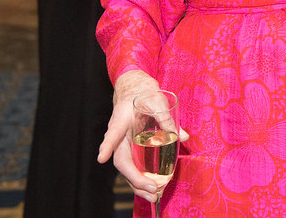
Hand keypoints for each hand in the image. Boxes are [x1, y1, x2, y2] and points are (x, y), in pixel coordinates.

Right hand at [97, 70, 189, 202]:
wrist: (134, 89)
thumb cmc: (143, 93)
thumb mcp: (157, 101)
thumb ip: (168, 118)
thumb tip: (183, 137)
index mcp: (121, 120)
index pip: (112, 133)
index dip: (107, 146)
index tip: (102, 158)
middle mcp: (118, 135)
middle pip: (121, 160)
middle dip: (134, 178)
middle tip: (151, 190)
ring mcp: (122, 143)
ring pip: (126, 168)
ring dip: (138, 183)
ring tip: (153, 195)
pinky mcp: (130, 148)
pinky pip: (133, 166)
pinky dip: (141, 178)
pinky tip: (152, 188)